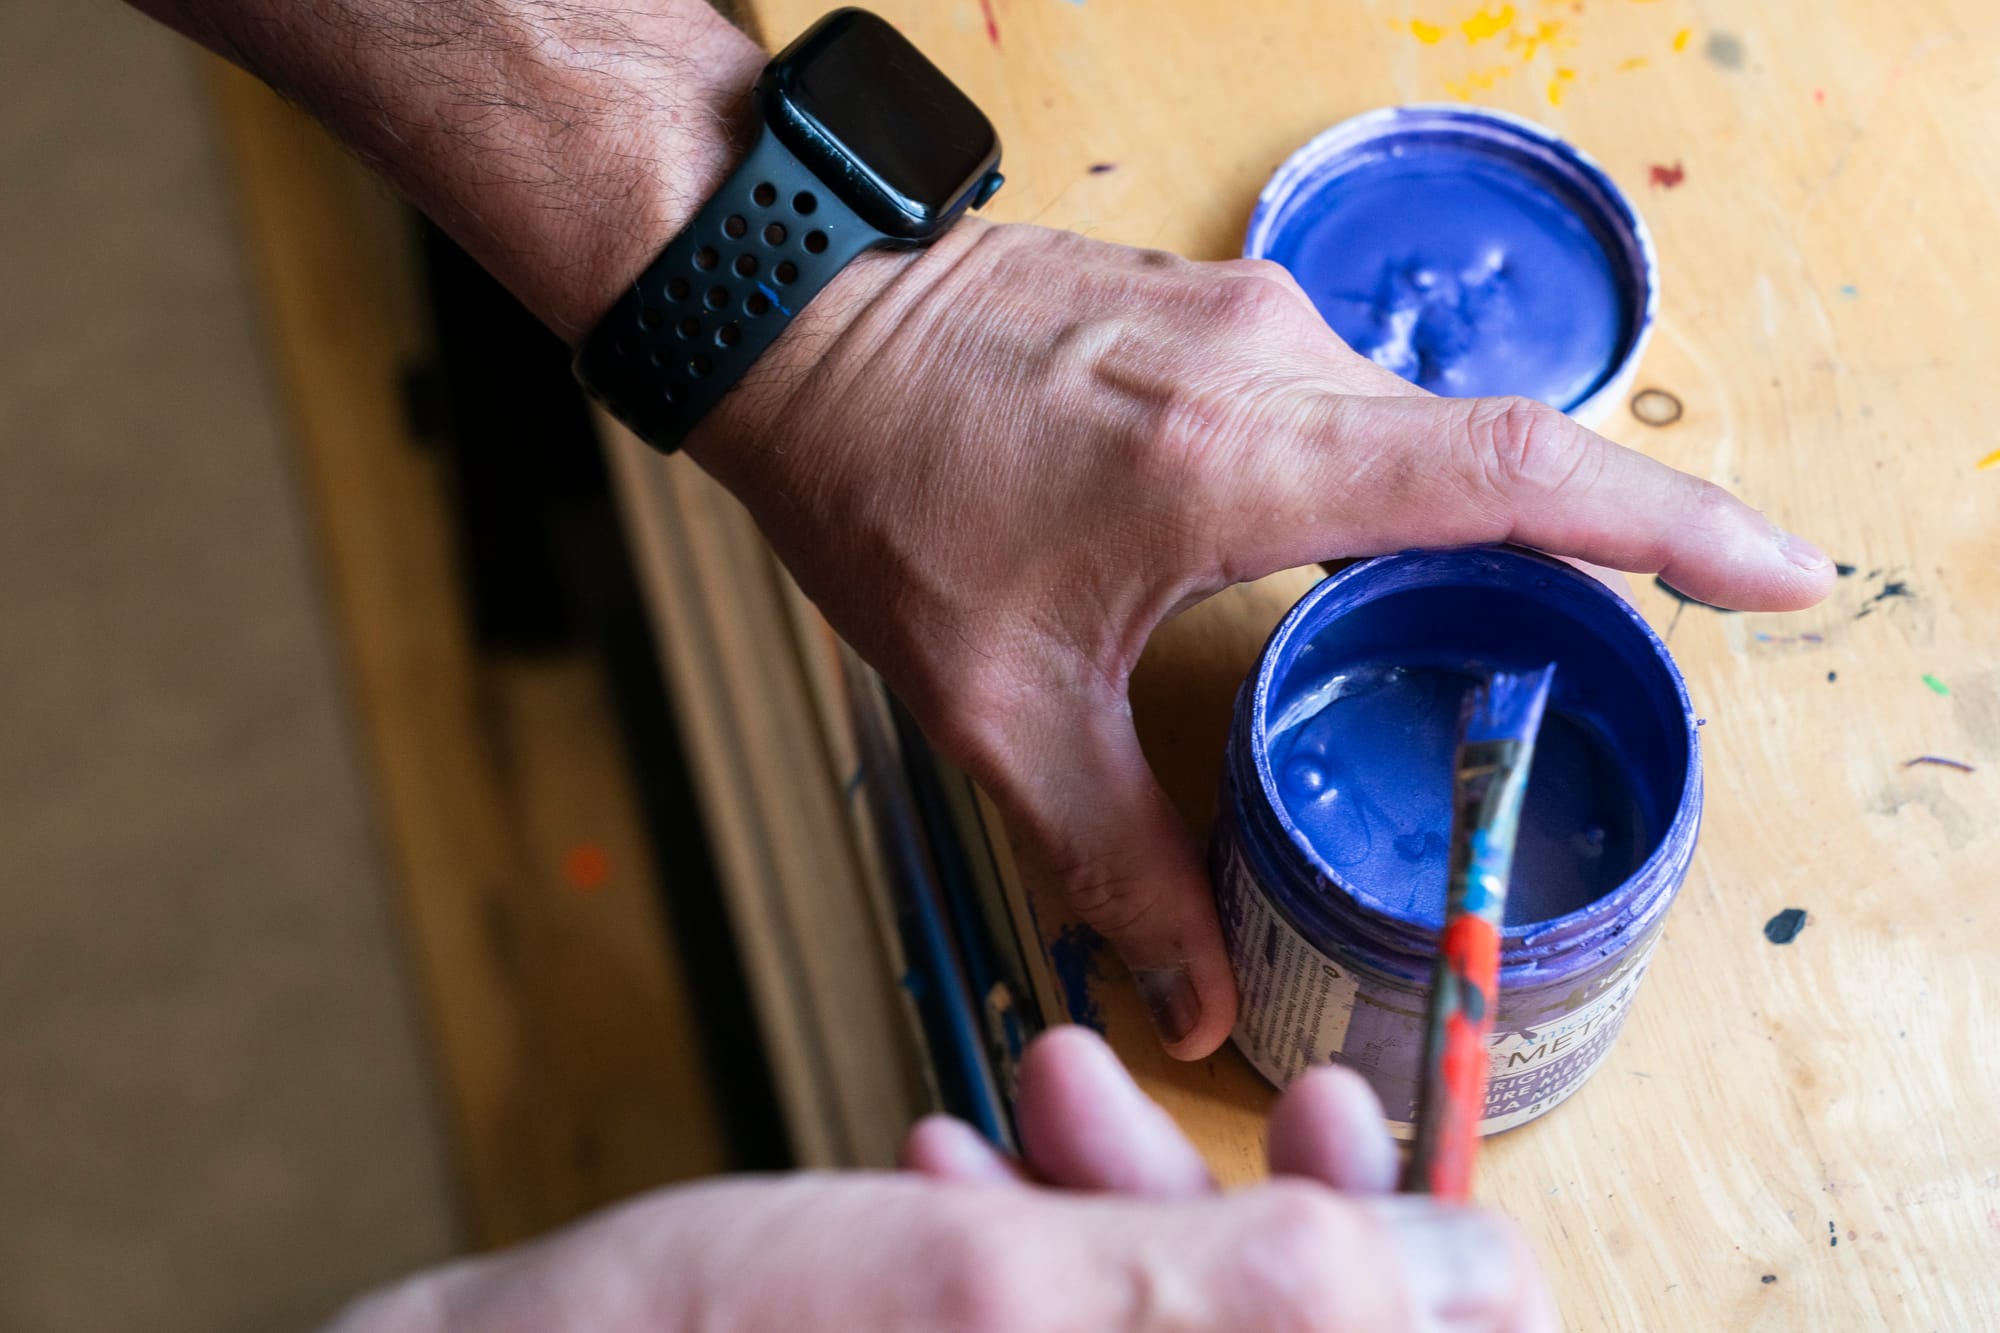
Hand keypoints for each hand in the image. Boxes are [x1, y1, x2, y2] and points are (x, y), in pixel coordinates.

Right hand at [329, 1028, 1556, 1331]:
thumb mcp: (1003, 1298)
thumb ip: (1267, 1287)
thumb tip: (1494, 1268)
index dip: (1406, 1267)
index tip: (1341, 1126)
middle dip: (1209, 1199)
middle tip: (1145, 1075)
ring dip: (1098, 1198)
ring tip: (1019, 1086)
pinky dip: (1012, 1249)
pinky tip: (943, 1166)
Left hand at [693, 220, 1836, 1056]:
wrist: (801, 319)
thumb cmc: (884, 483)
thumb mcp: (997, 700)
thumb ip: (1110, 850)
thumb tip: (1191, 991)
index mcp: (1244, 455)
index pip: (1516, 474)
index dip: (1670, 528)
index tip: (1779, 575)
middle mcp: (1277, 361)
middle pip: (1497, 453)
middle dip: (1591, 545)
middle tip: (1638, 644)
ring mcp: (1253, 316)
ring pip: (1423, 424)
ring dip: (1472, 517)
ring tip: (1484, 619)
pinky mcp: (1222, 308)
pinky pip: (1356, 395)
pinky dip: (1393, 474)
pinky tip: (1352, 551)